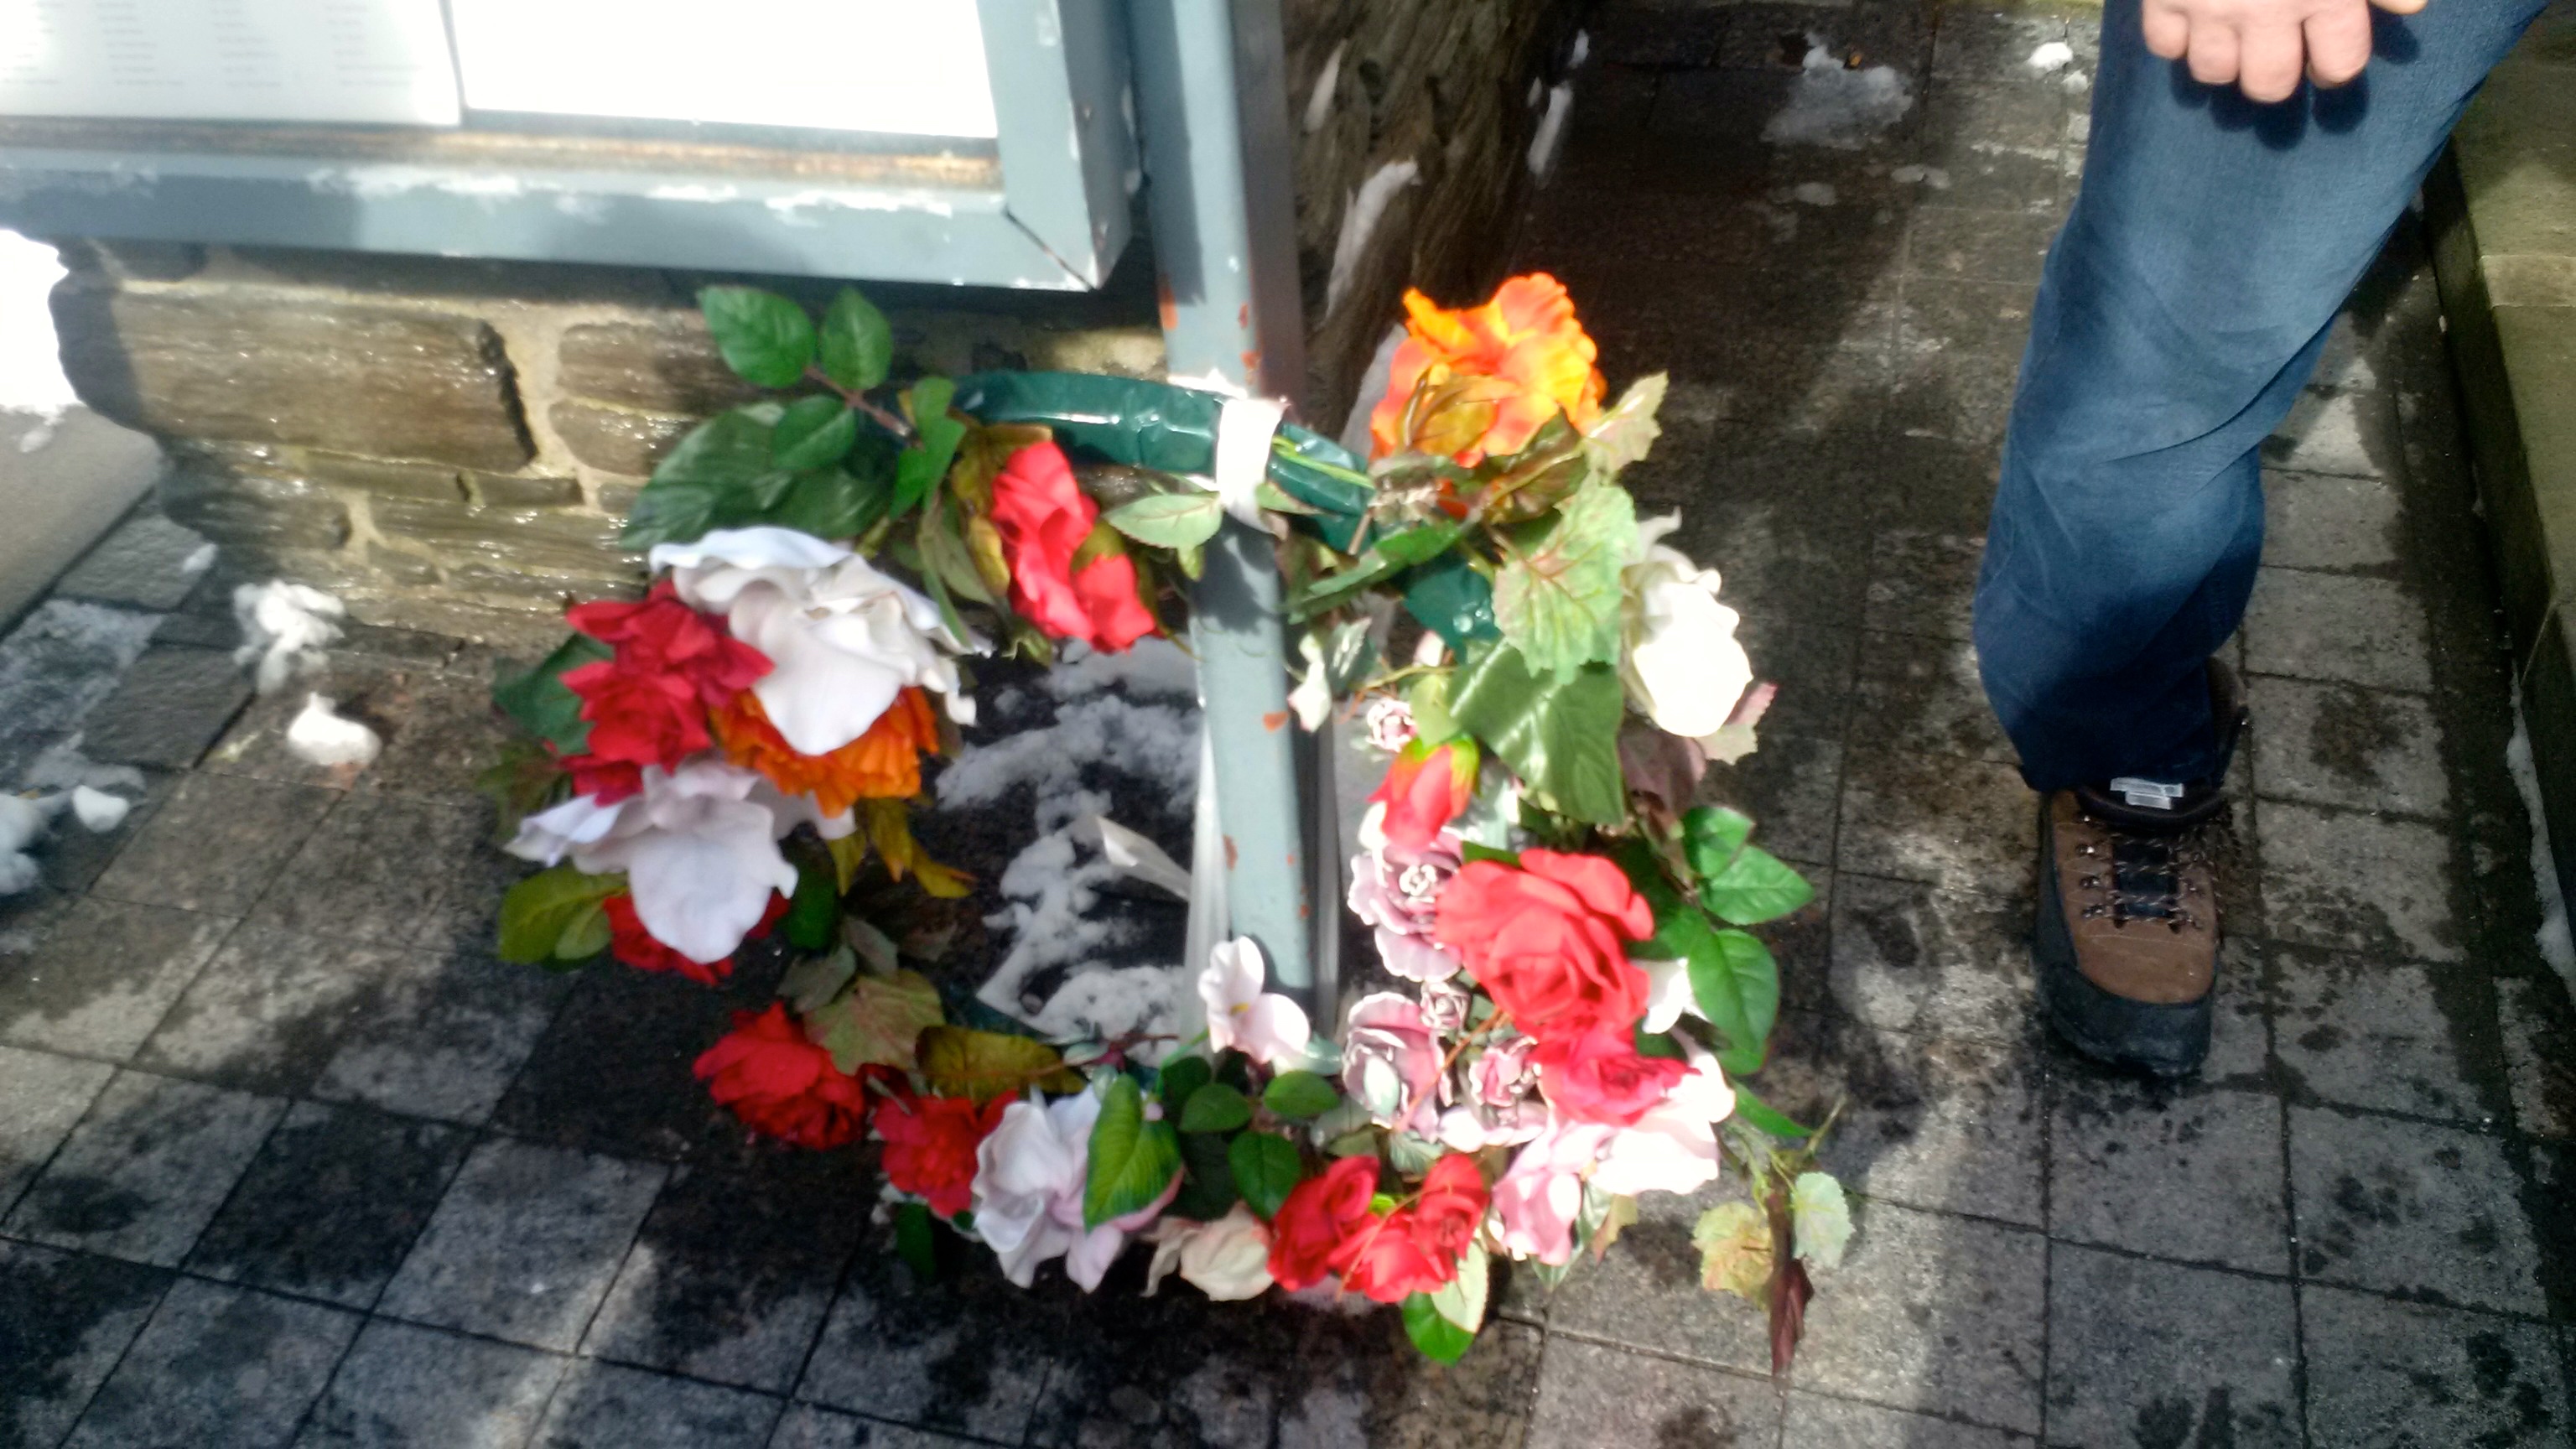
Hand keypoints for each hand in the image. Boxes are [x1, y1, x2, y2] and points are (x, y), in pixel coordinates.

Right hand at [2139, 0, 2426, 101]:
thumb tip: (2410, 6)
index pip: (2337, 65)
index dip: (2334, 69)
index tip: (2326, 62)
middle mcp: (2267, 11)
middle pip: (2269, 84)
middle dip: (2275, 77)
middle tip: (2275, 58)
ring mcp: (2210, 5)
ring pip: (2212, 72)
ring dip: (2224, 62)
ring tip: (2231, 42)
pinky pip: (2164, 45)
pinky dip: (2177, 39)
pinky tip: (2192, 20)